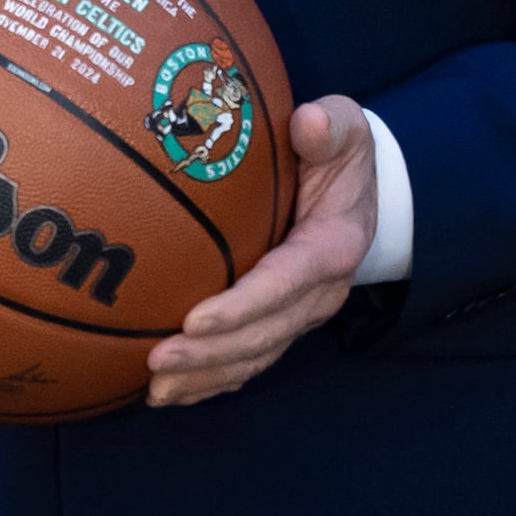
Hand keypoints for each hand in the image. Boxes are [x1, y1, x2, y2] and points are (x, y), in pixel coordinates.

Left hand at [145, 95, 376, 407]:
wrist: (360, 184)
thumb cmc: (338, 150)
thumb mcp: (343, 126)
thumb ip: (328, 126)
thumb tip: (307, 122)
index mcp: (333, 245)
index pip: (286, 282)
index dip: (242, 306)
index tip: (195, 319)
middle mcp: (321, 292)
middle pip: (265, 334)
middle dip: (211, 353)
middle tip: (156, 361)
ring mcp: (303, 313)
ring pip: (255, 357)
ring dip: (206, 377)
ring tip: (155, 390)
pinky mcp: (285, 322)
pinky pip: (250, 360)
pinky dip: (213, 381)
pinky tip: (173, 393)